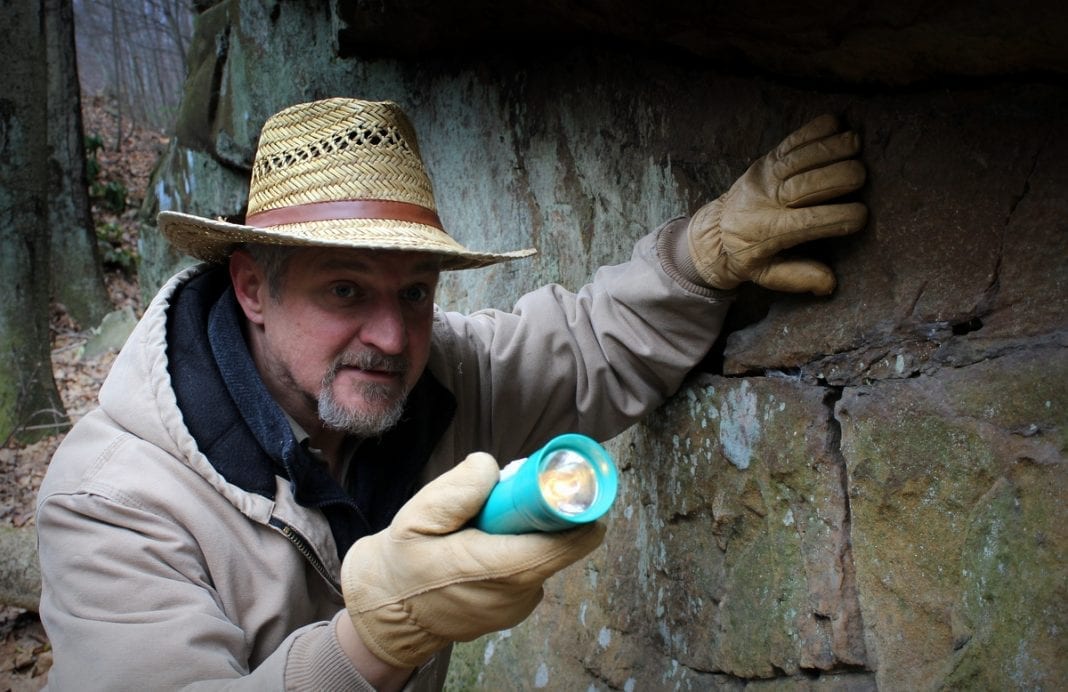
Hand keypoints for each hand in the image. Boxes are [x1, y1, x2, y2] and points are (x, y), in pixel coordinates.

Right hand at [340, 452, 604, 668]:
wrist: (388, 615)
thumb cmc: (403, 563)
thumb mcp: (416, 518)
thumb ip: (457, 490)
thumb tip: (493, 468)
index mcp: (494, 570)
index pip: (561, 544)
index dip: (576, 511)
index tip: (566, 484)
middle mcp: (516, 595)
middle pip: (558, 544)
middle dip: (544, 513)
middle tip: (508, 496)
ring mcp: (519, 606)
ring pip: (545, 554)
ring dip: (527, 532)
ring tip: (485, 526)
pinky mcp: (517, 608)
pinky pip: (532, 567)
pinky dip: (518, 550)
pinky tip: (485, 547)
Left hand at [687, 114, 867, 293]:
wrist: (712, 232)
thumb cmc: (747, 256)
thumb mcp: (766, 276)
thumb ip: (798, 278)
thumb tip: (830, 284)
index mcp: (768, 232)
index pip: (805, 223)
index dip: (834, 218)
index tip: (861, 216)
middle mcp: (765, 201)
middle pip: (803, 186)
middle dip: (835, 177)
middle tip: (861, 175)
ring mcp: (764, 177)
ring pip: (798, 159)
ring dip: (828, 148)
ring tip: (856, 143)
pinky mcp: (765, 160)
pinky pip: (789, 142)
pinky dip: (811, 130)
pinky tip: (835, 122)